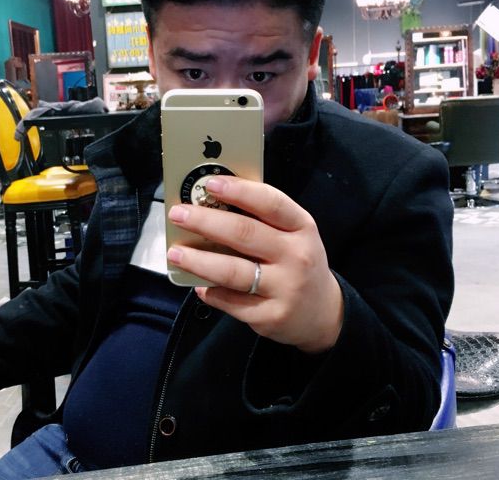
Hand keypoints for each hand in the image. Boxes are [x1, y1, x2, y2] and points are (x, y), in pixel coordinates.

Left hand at [166, 176, 343, 353]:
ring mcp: (285, 288)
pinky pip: (231, 301)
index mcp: (302, 227)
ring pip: (232, 271)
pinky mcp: (270, 316)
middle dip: (205, 222)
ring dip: (198, 260)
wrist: (323, 312)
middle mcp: (296, 256)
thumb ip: (263, 219)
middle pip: (244, 234)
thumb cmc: (297, 261)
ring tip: (175, 252)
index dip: (239, 191)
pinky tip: (198, 285)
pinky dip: (210, 292)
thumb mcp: (294, 234)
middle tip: (178, 215)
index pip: (270, 203)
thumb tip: (212, 202)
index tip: (210, 183)